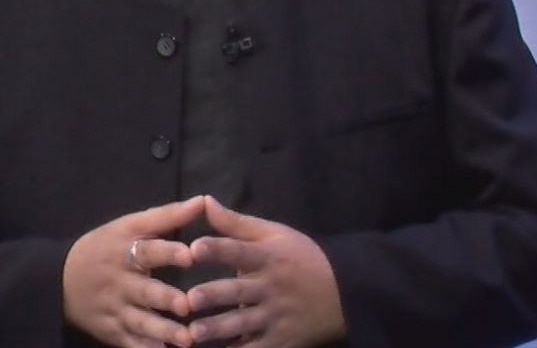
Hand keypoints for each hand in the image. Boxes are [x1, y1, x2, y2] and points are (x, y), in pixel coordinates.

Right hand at [63, 195, 206, 346]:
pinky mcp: (112, 332)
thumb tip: (203, 201)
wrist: (58, 280)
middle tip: (188, 305)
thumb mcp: (128, 226)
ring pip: (140, 322)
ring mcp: (115, 309)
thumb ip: (167, 216)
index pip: (147, 250)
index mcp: (125, 251)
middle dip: (166, 298)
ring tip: (187, 340)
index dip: (168, 252)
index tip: (191, 254)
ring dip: (163, 331)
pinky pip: (130, 343)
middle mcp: (120, 282)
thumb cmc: (104, 248)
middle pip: (145, 291)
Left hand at [185, 197, 344, 346]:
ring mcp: (277, 316)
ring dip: (218, 329)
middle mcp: (271, 287)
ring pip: (244, 323)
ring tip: (194, 334)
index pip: (240, 251)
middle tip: (190, 299)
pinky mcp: (282, 340)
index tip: (195, 248)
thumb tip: (203, 201)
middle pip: (239, 291)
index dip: (218, 249)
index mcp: (268, 257)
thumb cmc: (302, 257)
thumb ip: (236, 223)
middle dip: (214, 295)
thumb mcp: (274, 234)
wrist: (347, 291)